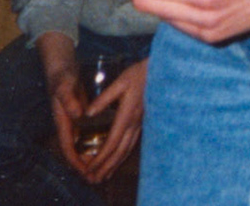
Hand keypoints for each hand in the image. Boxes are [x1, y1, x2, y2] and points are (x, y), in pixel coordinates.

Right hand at [37, 33, 91, 177]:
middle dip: (85, 163)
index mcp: (62, 119)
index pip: (67, 146)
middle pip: (75, 148)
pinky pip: (88, 132)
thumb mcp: (65, 84)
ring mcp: (74, 118)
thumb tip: (78, 115)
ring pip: (82, 142)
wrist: (60, 61)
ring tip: (105, 165)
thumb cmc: (61, 72)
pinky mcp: (81, 112)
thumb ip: (69, 99)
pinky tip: (108, 143)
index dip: (76, 161)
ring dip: (91, 154)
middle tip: (99, 175)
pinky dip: (95, 140)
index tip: (86, 171)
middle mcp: (67, 121)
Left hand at [79, 59, 147, 181]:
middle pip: (119, 151)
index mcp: (127, 115)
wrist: (162, 71)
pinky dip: (124, 155)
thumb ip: (104, 99)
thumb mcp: (120, 82)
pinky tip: (119, 159)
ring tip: (105, 175)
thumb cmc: (139, 73)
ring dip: (115, 164)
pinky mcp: (143, 122)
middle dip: (106, 167)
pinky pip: (133, 143)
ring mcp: (140, 124)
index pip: (112, 142)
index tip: (90, 167)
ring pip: (127, 149)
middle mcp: (135, 123)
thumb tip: (88, 113)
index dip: (101, 157)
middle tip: (94, 179)